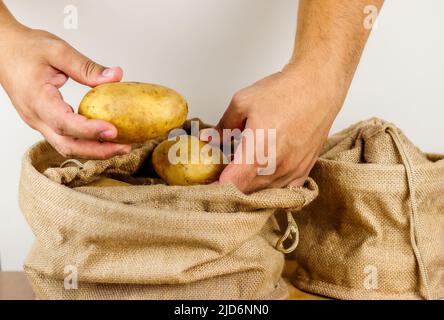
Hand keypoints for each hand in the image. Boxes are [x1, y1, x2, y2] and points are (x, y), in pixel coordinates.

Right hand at [0, 24, 130, 158]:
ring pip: (67, 147)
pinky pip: (67, 139)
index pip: (64, 123)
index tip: (113, 130)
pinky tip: (105, 138)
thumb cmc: (24, 48)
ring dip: (95, 151)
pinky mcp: (46, 122)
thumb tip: (115, 76)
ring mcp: (39, 122)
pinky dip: (87, 143)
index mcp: (36, 99)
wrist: (3, 49)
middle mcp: (36, 117)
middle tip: (125, 147)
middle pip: (67, 145)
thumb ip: (86, 67)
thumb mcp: (57, 50)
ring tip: (121, 146)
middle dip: (98, 151)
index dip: (90, 131)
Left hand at [210, 62, 346, 192]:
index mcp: (257, 151)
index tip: (208, 182)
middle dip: (230, 184)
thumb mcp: (243, 103)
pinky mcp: (302, 172)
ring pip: (262, 192)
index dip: (215, 186)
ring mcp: (291, 172)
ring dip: (249, 185)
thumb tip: (209, 140)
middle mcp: (276, 166)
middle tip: (222, 170)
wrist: (318, 89)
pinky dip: (268, 185)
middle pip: (244, 190)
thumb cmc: (285, 93)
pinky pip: (280, 189)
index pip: (231, 184)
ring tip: (243, 167)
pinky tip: (263, 172)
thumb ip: (223, 126)